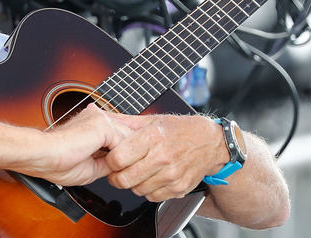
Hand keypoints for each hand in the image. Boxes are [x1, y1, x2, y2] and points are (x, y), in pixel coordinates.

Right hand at [27, 105, 130, 186]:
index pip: (119, 133)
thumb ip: (109, 161)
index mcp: (92, 123)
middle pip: (128, 134)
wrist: (44, 156)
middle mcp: (97, 117)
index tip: (125, 165)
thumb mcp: (92, 166)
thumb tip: (125, 167)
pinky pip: (125, 143)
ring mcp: (100, 119)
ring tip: (121, 171)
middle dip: (130, 154)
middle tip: (128, 171)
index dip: (124, 150)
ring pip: (129, 139)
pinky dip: (123, 158)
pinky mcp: (102, 125)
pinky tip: (115, 167)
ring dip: (128, 157)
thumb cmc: (58, 162)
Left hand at [101, 113, 223, 201]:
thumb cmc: (179, 130)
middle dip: (116, 176)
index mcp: (152, 137)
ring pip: (137, 190)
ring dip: (132, 183)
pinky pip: (152, 197)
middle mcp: (163, 157)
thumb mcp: (151, 120)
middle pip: (125, 179)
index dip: (110, 160)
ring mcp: (172, 175)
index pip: (118, 159)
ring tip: (137, 171)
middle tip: (118, 170)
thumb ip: (124, 121)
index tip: (111, 158)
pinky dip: (148, 190)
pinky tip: (151, 178)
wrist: (210, 142)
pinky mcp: (179, 188)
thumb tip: (100, 114)